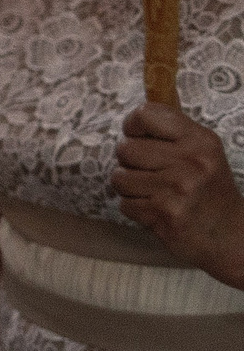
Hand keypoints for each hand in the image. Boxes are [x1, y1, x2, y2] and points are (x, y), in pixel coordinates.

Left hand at [111, 102, 243, 288]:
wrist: (230, 236)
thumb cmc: (208, 190)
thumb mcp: (202, 152)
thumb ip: (170, 132)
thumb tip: (132, 118)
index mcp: (200, 141)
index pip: (146, 114)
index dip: (132, 126)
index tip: (138, 137)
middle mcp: (191, 162)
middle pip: (125, 149)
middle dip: (130, 163)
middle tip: (151, 174)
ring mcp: (178, 189)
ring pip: (120, 178)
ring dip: (130, 188)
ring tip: (154, 193)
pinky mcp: (165, 214)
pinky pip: (125, 204)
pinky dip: (136, 210)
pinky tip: (157, 211)